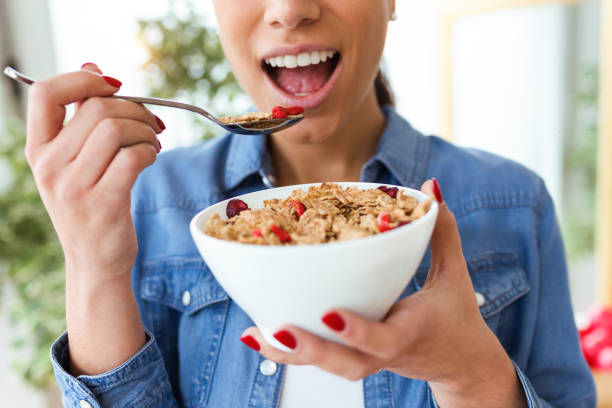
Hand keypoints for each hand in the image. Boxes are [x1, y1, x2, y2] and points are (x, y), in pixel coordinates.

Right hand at [26, 63, 163, 281]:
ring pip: (116, 128)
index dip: (82, 78)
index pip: (46, 93)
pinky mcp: (104, 202)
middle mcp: (49, 166)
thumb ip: (80, 117)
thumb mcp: (73, 163)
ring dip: (145, 129)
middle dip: (135, 108)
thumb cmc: (89, 205)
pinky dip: (150, 150)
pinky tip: (151, 157)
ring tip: (153, 142)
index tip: (113, 85)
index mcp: (38, 150)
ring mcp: (74, 186)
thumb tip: (93, 66)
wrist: (95, 262)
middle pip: (96, 108)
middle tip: (151, 123)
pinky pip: (133, 156)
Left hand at [240, 179, 525, 406]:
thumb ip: (442, 231)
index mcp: (411, 331)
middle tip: (283, 330)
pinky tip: (257, 336)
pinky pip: (320, 361)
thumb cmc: (455, 315)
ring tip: (254, 334)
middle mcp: (385, 353)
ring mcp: (368, 361)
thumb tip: (430, 187)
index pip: (385, 339)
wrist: (460, 363)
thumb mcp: (455, 273)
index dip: (358, 331)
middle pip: (347, 363)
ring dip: (290, 354)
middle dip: (313, 350)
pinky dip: (288, 352)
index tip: (330, 312)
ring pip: (327, 367)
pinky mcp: (354, 358)